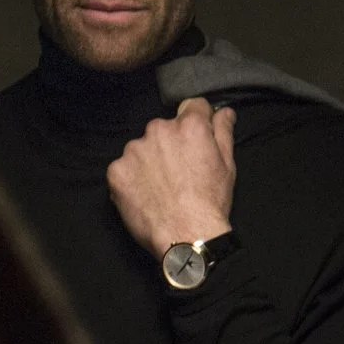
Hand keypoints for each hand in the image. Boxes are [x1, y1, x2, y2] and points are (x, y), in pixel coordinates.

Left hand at [107, 99, 237, 258]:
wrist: (186, 237)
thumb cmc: (210, 203)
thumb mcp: (227, 164)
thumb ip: (223, 132)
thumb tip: (224, 112)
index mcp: (189, 125)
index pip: (192, 106)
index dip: (197, 122)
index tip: (195, 141)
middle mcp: (158, 130)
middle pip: (164, 128)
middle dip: (170, 144)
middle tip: (178, 172)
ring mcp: (134, 150)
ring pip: (141, 148)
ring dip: (148, 161)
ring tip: (161, 187)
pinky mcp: (116, 171)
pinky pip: (124, 168)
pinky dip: (131, 179)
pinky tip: (145, 196)